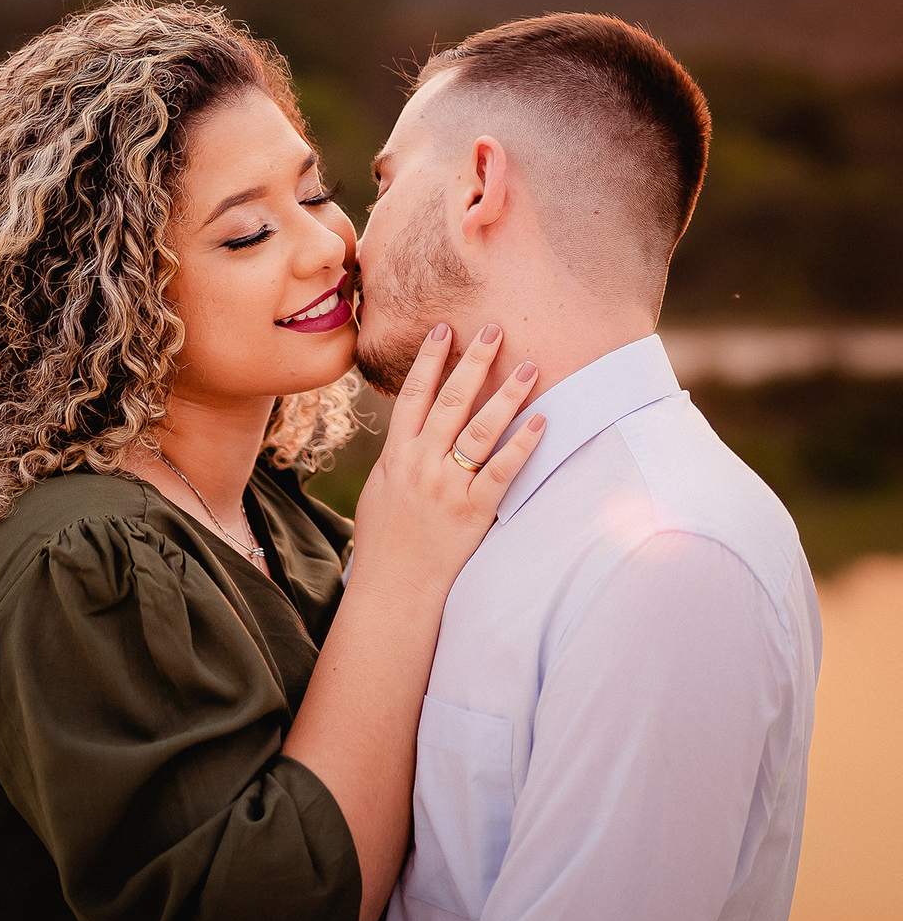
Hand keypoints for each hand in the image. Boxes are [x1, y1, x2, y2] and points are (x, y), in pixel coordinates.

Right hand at [349, 324, 544, 603]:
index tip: (444, 329)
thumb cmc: (384, 541)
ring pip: (479, 430)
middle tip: (495, 329)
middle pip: (450, 401)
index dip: (429, 360)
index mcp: (396, 456)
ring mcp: (446, 487)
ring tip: (529, 367)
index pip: (413, 396)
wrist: (393, 591)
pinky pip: (501, 471)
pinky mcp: (472, 512)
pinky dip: (521, 444)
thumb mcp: (381, 490)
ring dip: (506, 395)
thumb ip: (398, 457)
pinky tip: (540, 420)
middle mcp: (420, 465)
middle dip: (474, 362)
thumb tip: (412, 428)